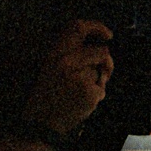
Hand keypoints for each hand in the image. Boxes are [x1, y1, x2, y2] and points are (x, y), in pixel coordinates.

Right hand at [23, 20, 113, 135]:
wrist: (41, 123)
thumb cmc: (50, 95)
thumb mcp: (51, 68)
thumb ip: (72, 54)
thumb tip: (102, 46)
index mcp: (55, 52)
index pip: (77, 27)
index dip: (96, 27)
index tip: (109, 34)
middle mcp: (65, 61)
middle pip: (102, 51)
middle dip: (106, 63)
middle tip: (102, 73)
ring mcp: (78, 76)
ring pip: (103, 70)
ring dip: (100, 80)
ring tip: (82, 91)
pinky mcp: (88, 92)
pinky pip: (102, 88)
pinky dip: (97, 95)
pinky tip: (82, 102)